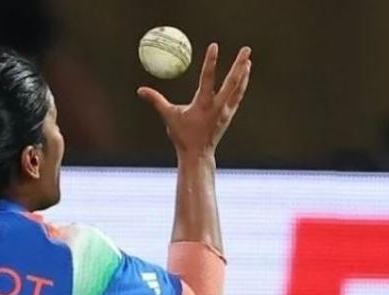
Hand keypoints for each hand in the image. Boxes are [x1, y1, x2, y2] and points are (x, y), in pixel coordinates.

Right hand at [137, 43, 251, 156]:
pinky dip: (242, 84)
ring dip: (244, 73)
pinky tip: (244, 76)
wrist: (197, 154)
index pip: (207, 78)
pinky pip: (238, 96)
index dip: (210, 61)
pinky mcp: (229, 115)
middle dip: (239, 64)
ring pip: (238, 88)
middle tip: (246, 49)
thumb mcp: (168, 116)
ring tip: (247, 60)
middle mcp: (218, 107)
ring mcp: (226, 111)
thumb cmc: (182, 135)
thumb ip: (156, 100)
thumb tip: (140, 90)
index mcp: (203, 104)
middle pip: (232, 82)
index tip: (214, 46)